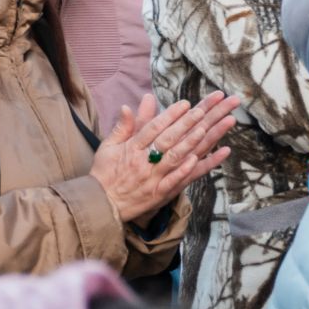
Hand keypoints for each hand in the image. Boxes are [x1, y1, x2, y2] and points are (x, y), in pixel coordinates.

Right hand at [88, 93, 239, 223]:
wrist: (101, 205)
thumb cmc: (105, 173)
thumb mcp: (109, 147)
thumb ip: (123, 126)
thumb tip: (129, 105)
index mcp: (133, 148)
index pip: (154, 127)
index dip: (171, 115)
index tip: (186, 103)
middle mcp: (144, 161)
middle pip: (169, 138)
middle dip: (189, 122)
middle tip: (205, 109)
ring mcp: (153, 178)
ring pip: (175, 157)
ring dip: (192, 142)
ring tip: (208, 128)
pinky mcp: (158, 194)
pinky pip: (175, 181)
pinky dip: (187, 170)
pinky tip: (199, 159)